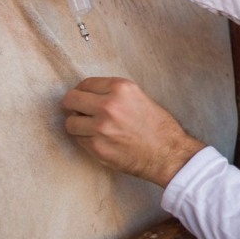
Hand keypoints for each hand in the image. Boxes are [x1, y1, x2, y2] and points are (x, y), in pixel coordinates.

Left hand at [61, 77, 205, 186]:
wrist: (169, 154)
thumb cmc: (159, 127)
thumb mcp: (140, 98)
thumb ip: (114, 94)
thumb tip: (89, 95)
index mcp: (121, 88)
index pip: (86, 84)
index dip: (83, 92)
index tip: (84, 99)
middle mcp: (108, 105)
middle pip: (71, 100)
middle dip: (74, 106)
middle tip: (80, 113)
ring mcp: (101, 128)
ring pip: (71, 123)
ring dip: (78, 126)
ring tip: (92, 130)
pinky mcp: (97, 148)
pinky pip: (79, 141)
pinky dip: (86, 141)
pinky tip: (101, 142)